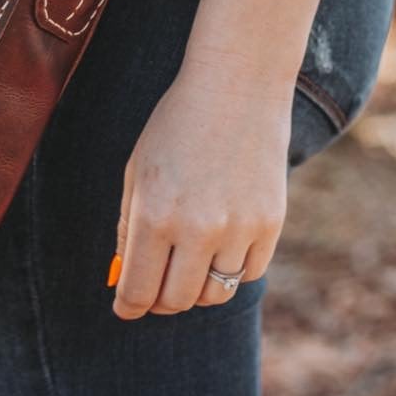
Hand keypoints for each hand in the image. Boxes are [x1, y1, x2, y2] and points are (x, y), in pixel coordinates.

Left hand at [110, 60, 291, 319]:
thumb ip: (128, 228)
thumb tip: (124, 279)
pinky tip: (220, 246)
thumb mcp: (137, 172)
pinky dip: (231, 270)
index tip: (126, 308)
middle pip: (176, 302)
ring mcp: (239, 228)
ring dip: (196, 288)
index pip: (138, 290)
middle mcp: (197, 228)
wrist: (236, 87)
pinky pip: (248, 273)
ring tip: (187, 266)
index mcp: (154, 215)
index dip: (128, 306)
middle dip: (159, 303)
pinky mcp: (270, 224)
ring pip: (214, 293)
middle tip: (154, 292)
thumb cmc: (176, 126)